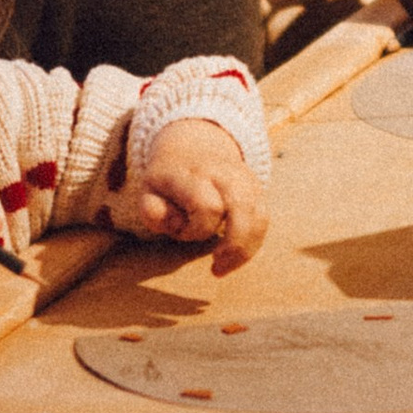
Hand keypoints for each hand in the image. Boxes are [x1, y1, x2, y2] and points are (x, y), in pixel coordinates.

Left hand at [116, 120, 270, 274]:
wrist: (192, 146)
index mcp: (192, 174)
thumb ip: (152, 211)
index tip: (182, 232)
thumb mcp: (149, 191)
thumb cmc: (167, 180)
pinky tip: (235, 256)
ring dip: (246, 249)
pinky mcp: (257, 188)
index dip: (196, 229)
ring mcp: (244, 179)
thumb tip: (170, 222)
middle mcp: (223, 174)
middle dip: (234, 244)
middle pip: (243, 209)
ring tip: (225, 265)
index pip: (207, 206)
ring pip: (259, 216)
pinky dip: (252, 243)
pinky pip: (263, 220)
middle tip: (216, 266)